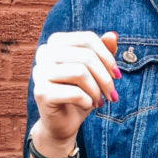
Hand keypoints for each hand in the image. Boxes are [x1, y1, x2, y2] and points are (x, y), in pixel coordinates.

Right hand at [32, 29, 120, 147]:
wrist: (63, 123)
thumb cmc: (80, 95)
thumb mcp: (95, 74)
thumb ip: (102, 53)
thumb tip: (113, 35)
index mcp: (55, 42)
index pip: (87, 39)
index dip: (107, 57)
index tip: (117, 75)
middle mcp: (44, 53)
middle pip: (86, 56)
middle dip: (105, 78)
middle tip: (112, 94)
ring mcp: (40, 72)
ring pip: (80, 73)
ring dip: (97, 90)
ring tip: (99, 101)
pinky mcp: (41, 92)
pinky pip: (74, 93)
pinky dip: (87, 101)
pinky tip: (87, 106)